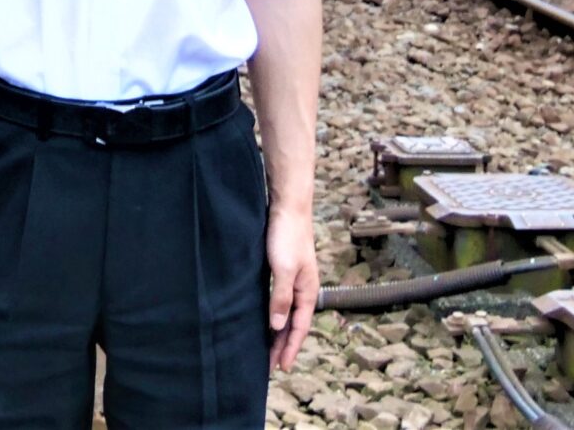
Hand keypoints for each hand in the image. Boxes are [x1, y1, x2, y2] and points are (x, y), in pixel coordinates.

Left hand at [264, 203, 318, 370]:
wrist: (287, 207)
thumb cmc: (287, 236)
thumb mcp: (283, 269)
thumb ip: (281, 298)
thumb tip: (278, 326)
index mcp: (307, 291)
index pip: (299, 327)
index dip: (290, 348)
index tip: (282, 367)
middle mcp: (303, 288)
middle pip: (293, 324)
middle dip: (284, 345)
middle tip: (271, 365)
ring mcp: (294, 279)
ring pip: (286, 313)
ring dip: (278, 331)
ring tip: (267, 348)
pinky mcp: (283, 270)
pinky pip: (280, 300)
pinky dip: (274, 314)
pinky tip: (265, 318)